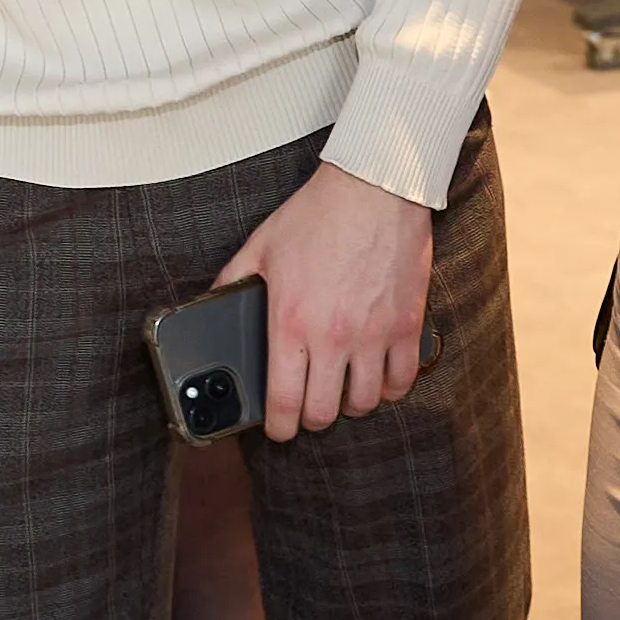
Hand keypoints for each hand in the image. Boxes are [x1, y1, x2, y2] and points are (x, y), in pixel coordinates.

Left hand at [217, 164, 434, 439]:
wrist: (373, 189)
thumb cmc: (316, 215)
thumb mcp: (261, 246)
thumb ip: (234, 280)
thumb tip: (213, 301)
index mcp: (290, 322)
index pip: (283, 401)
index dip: (278, 428)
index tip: (278, 429)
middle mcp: (332, 337)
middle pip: (324, 412)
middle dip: (311, 417)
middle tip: (307, 407)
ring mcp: (373, 335)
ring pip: (366, 403)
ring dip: (350, 404)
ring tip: (341, 390)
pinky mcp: (406, 326)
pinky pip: (402, 380)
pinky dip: (390, 388)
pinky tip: (378, 378)